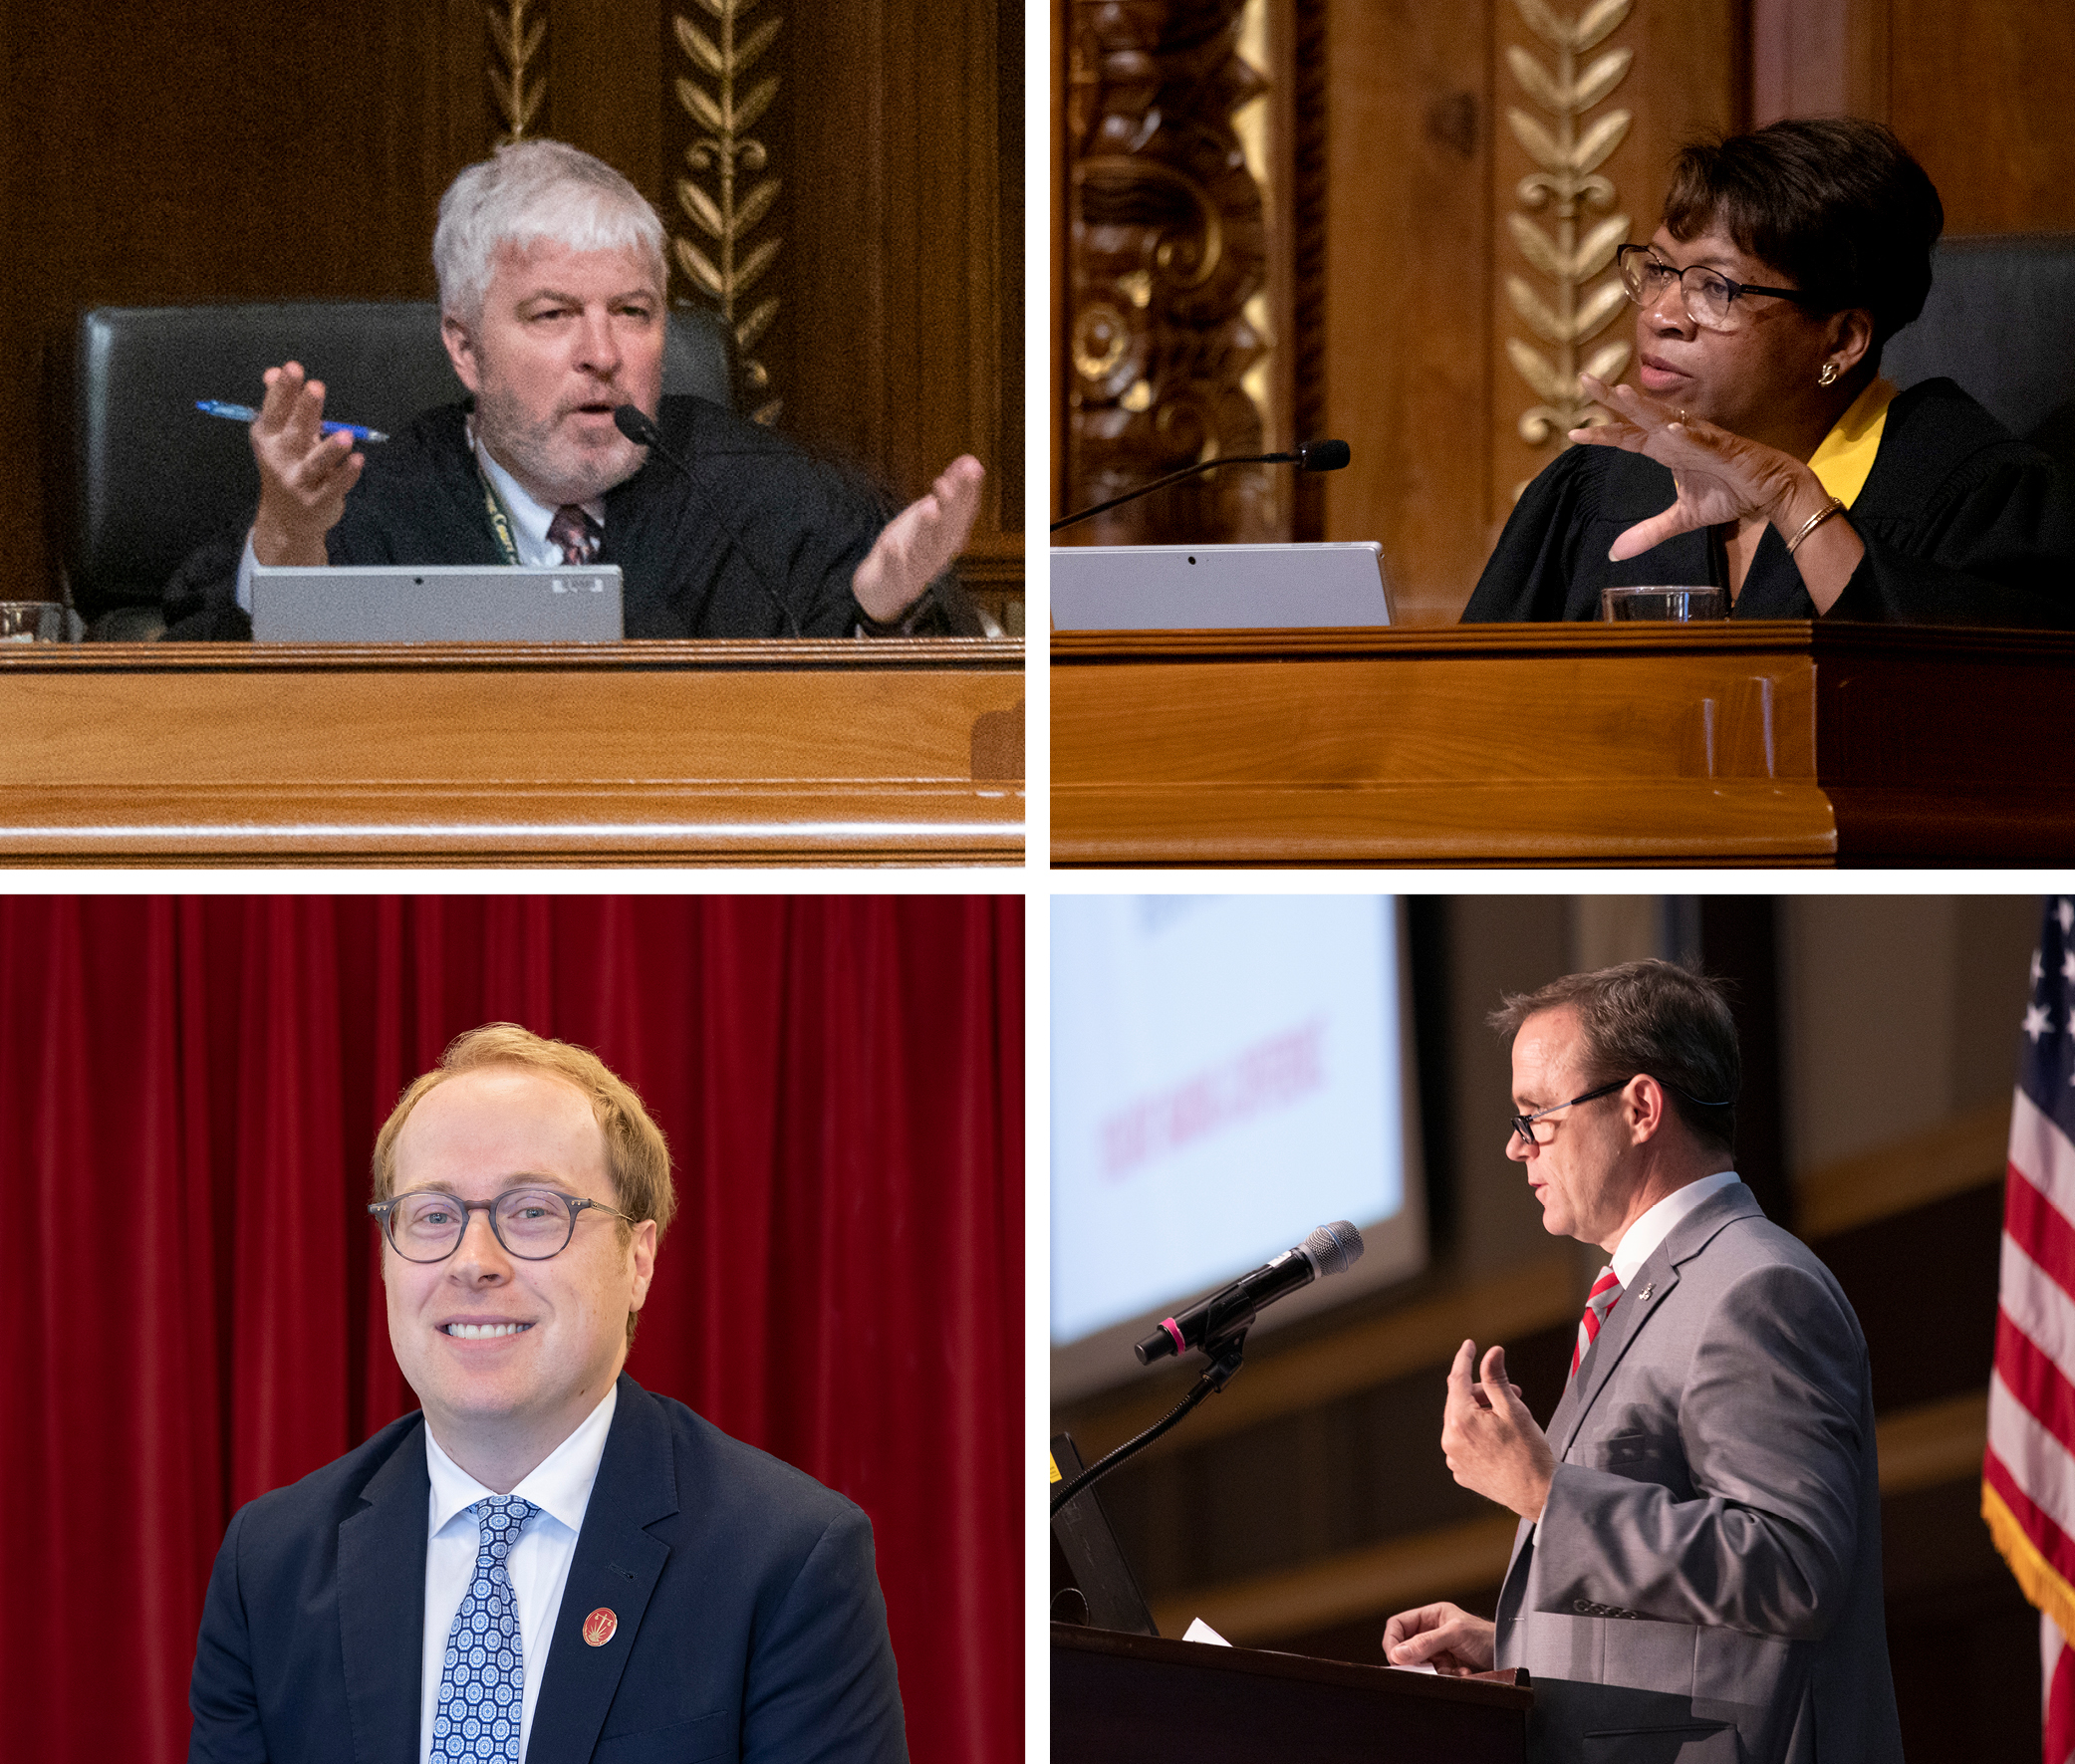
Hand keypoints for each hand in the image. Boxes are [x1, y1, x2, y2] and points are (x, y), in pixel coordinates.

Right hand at [249, 362, 362, 565]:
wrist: (286, 520)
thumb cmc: (287, 467)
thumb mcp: (277, 437)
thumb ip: (281, 404)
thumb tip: (273, 372)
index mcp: (267, 437)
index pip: (275, 410)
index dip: (283, 389)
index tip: (292, 369)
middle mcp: (280, 458)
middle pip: (295, 431)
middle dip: (305, 409)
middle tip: (316, 387)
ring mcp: (299, 481)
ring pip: (316, 463)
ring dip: (331, 449)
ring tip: (346, 436)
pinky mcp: (318, 501)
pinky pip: (335, 486)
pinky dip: (347, 474)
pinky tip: (359, 460)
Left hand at [852, 455, 983, 622]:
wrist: (885, 592)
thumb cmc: (912, 549)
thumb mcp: (931, 517)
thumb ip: (951, 491)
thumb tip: (972, 460)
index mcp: (949, 537)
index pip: (963, 512)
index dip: (968, 490)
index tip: (972, 467)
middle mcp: (938, 553)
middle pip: (947, 529)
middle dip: (951, 506)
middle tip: (949, 482)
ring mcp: (916, 569)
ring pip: (924, 549)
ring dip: (927, 529)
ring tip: (929, 508)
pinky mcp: (894, 580)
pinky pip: (894, 571)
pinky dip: (894, 559)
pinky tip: (890, 544)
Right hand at [1382, 1601, 1494, 1674]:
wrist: (1511, 1656)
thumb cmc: (1487, 1636)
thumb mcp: (1455, 1634)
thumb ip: (1426, 1642)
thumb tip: (1397, 1654)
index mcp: (1431, 1616)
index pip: (1398, 1625)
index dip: (1393, 1640)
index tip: (1395, 1658)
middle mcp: (1431, 1632)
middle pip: (1406, 1647)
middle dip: (1415, 1660)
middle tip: (1424, 1669)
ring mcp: (1439, 1651)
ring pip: (1420, 1665)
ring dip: (1434, 1671)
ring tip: (1452, 1670)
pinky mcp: (1447, 1669)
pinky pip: (1435, 1676)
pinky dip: (1446, 1677)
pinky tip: (1462, 1673)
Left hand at [1440, 1341, 1554, 1519]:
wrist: (1539, 1495)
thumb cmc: (1530, 1452)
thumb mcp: (1514, 1409)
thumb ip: (1497, 1378)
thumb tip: (1491, 1352)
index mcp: (1460, 1421)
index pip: (1457, 1379)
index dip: (1464, 1358)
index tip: (1469, 1345)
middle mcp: (1450, 1441)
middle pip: (1459, 1401)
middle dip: (1483, 1392)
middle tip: (1513, 1393)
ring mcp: (1454, 1459)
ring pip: (1461, 1422)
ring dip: (1481, 1413)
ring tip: (1509, 1418)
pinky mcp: (1462, 1473)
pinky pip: (1464, 1443)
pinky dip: (1478, 1434)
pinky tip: (1500, 1439)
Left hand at [1568, 373, 1819, 562]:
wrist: (1769, 491)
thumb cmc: (1728, 493)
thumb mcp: (1681, 519)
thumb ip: (1648, 532)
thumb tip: (1614, 554)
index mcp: (1665, 450)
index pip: (1627, 437)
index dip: (1602, 434)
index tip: (1573, 433)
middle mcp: (1677, 437)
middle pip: (1637, 416)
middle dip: (1611, 398)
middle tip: (1584, 380)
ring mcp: (1699, 438)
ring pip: (1665, 418)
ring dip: (1642, 407)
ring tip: (1619, 393)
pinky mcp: (1723, 446)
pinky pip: (1702, 439)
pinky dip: (1688, 435)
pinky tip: (1672, 430)